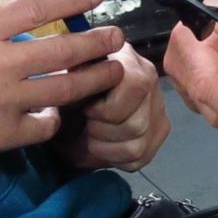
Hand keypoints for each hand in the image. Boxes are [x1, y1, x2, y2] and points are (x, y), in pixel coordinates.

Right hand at [0, 0, 126, 183]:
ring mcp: (7, 100)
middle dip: (97, 41)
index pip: (37, 8)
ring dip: (93, 79)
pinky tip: (56, 116)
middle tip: (116, 37)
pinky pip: (43, 125)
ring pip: (65, 88)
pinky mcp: (5, 134)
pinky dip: (53, 120)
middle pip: (64, 49)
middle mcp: (0, 62)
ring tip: (112, 72)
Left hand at [55, 44, 171, 170]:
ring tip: (93, 132)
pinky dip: (113, 157)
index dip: (104, 108)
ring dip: (105, 146)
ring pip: (137, 145)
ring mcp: (158, 107)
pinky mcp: (158, 132)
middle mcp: (151, 79)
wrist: (66, 109)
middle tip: (87, 122)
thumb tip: (79, 80)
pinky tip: (104, 142)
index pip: (135, 88)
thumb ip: (71, 77)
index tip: (85, 108)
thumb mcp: (58, 80)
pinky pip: (139, 158)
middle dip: (102, 130)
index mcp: (127, 59)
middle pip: (136, 124)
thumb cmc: (63, 93)